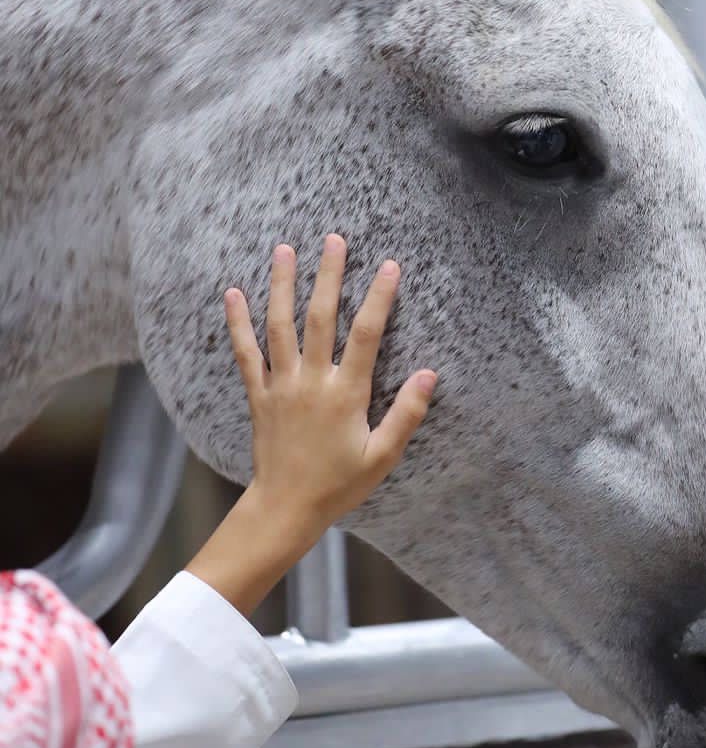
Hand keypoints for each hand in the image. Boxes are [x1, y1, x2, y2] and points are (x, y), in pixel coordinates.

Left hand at [224, 236, 435, 532]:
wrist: (285, 509)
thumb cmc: (338, 485)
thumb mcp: (382, 456)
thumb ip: (406, 414)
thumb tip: (429, 375)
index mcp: (346, 394)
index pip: (367, 335)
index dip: (379, 297)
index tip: (389, 266)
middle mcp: (312, 381)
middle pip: (321, 317)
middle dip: (328, 275)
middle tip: (334, 239)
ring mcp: (281, 385)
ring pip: (281, 326)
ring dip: (283, 285)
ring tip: (285, 249)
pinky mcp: (259, 395)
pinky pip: (246, 353)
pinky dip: (238, 323)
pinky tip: (233, 293)